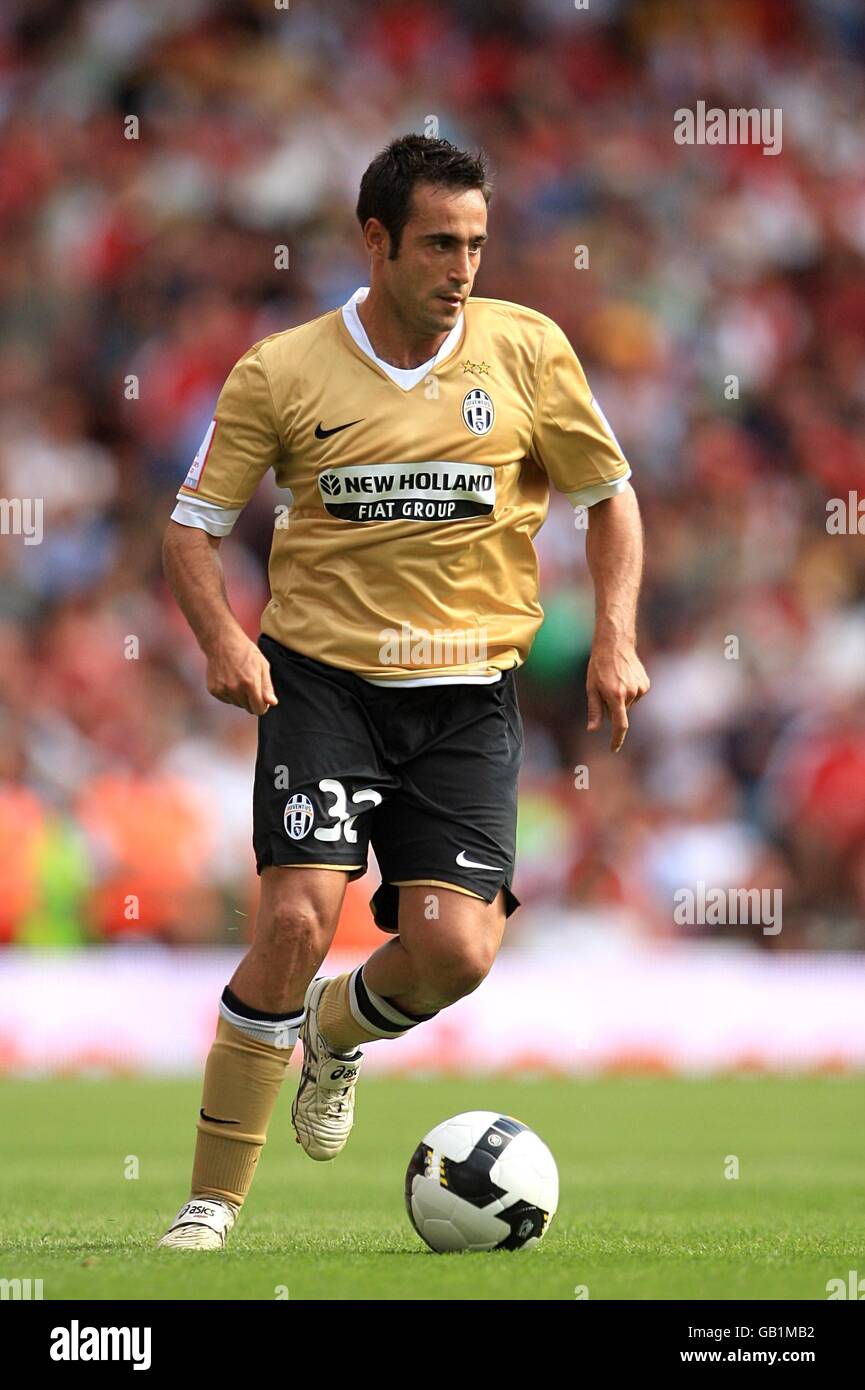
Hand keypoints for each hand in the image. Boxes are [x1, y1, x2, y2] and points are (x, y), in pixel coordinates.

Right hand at [205, 629, 277, 715]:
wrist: (222, 641)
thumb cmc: (245, 651)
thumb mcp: (262, 665)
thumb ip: (267, 687)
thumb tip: (272, 703)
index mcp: (250, 683)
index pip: (259, 710)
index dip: (263, 705)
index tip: (262, 698)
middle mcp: (235, 689)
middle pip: (248, 708)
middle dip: (252, 700)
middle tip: (250, 683)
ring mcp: (223, 690)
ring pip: (237, 704)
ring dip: (240, 696)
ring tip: (239, 678)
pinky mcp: (214, 690)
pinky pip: (226, 699)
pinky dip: (229, 693)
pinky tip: (229, 679)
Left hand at [586, 636, 649, 752]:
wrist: (615, 644)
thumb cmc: (599, 666)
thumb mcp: (591, 688)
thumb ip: (594, 710)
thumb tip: (592, 730)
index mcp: (616, 696)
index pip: (619, 725)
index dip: (617, 739)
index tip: (614, 748)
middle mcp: (631, 694)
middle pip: (621, 712)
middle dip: (613, 707)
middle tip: (605, 689)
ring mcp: (641, 689)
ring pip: (629, 704)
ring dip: (621, 698)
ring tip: (615, 680)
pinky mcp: (646, 684)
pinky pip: (636, 696)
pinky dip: (629, 692)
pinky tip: (624, 678)